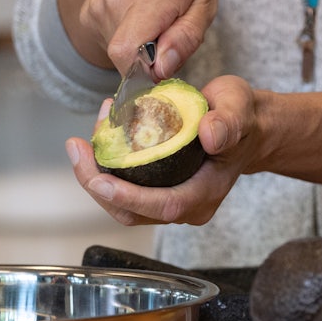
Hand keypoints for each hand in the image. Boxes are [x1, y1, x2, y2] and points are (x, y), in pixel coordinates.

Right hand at [58, 0, 218, 78]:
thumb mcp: (205, 1)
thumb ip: (185, 38)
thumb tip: (160, 70)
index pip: (126, 55)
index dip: (144, 73)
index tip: (161, 67)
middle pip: (123, 55)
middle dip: (145, 56)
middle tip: (165, 31)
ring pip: (113, 45)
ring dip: (134, 42)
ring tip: (151, 15)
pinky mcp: (87, 4)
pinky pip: (105, 33)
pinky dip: (122, 30)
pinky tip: (136, 7)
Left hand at [64, 75, 257, 225]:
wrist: (245, 128)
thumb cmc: (242, 118)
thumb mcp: (239, 108)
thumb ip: (228, 120)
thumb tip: (210, 135)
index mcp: (206, 194)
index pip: (164, 206)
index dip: (129, 197)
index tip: (99, 180)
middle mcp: (187, 207)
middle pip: (132, 212)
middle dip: (97, 185)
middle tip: (77, 148)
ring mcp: (170, 202)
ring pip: (121, 205)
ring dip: (95, 175)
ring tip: (84, 139)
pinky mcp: (156, 192)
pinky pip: (123, 190)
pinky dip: (105, 167)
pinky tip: (98, 138)